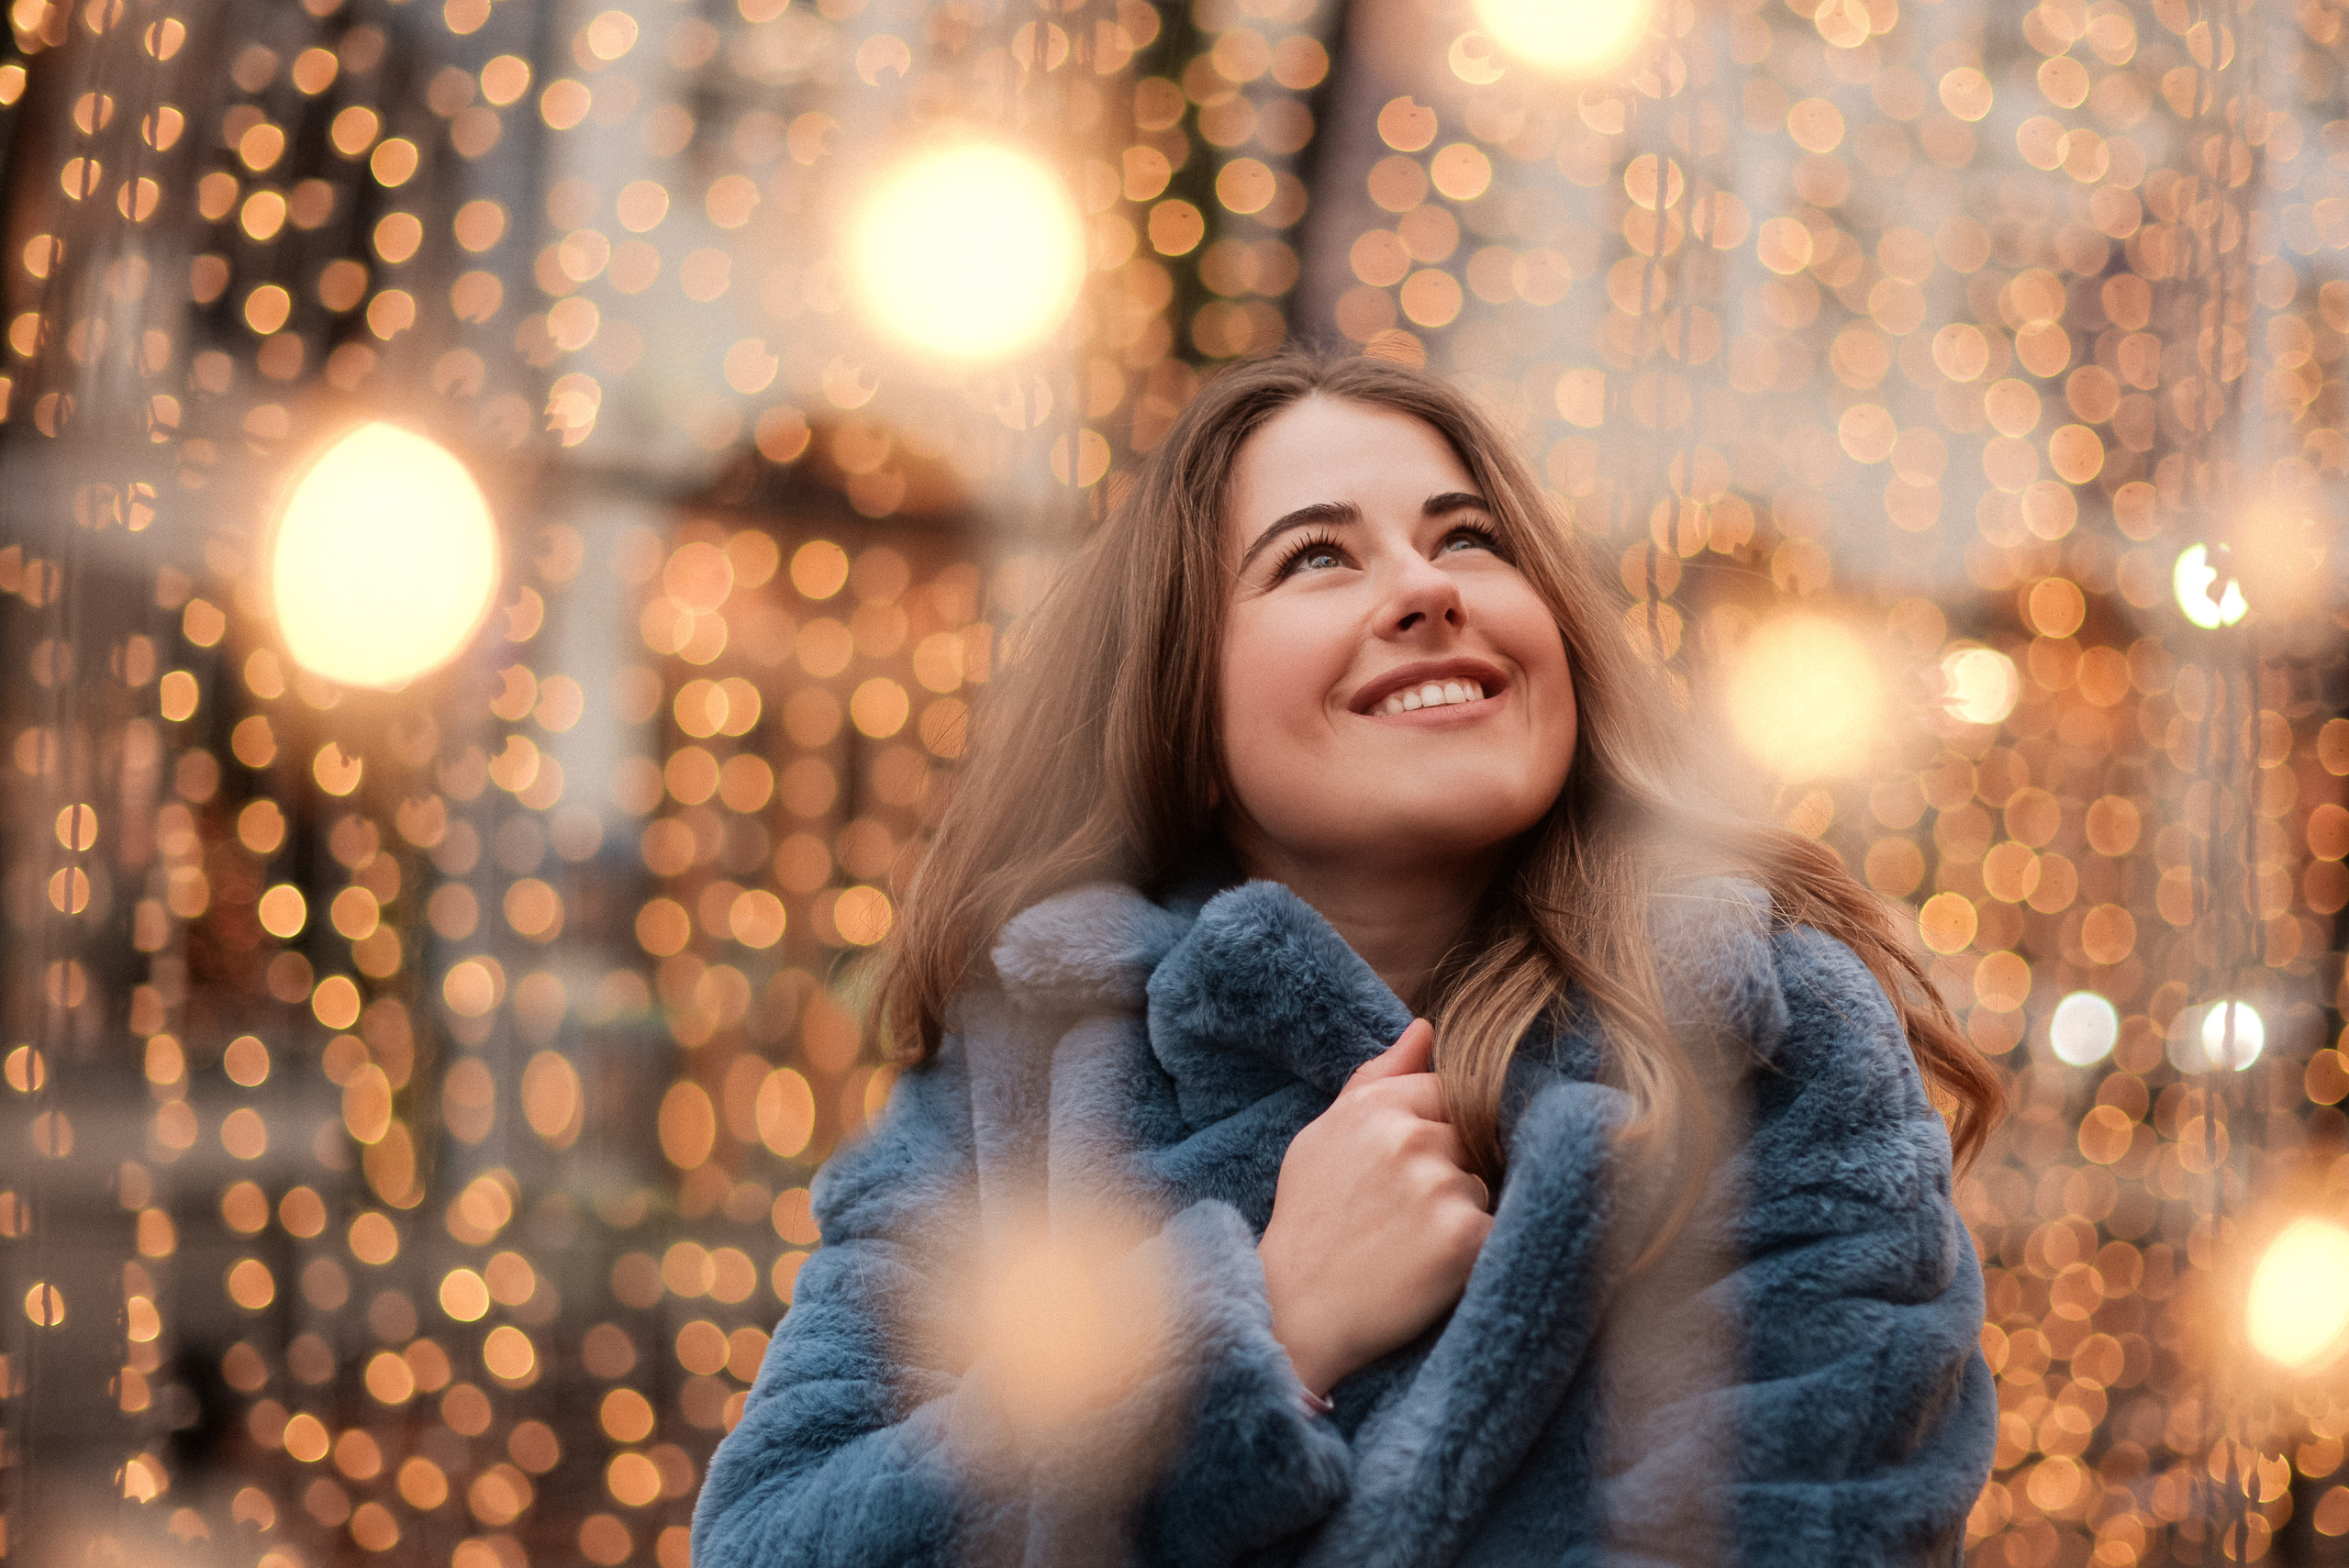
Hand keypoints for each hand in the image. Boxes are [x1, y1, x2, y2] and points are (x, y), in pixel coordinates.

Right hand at [1256, 1019, 1492, 1397]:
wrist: (1294, 1311)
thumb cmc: (1309, 1220)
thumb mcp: (1324, 1136)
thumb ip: (1377, 1077)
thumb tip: (1426, 1028)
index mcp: (1376, 1106)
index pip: (1449, 1092)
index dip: (1437, 1132)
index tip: (1410, 1170)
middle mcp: (1410, 1139)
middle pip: (1471, 1139)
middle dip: (1451, 1170)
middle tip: (1403, 1215)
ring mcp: (1440, 1187)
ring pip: (1483, 1186)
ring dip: (1461, 1212)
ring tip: (1409, 1245)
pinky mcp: (1465, 1238)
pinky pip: (1497, 1229)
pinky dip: (1474, 1251)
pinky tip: (1431, 1269)